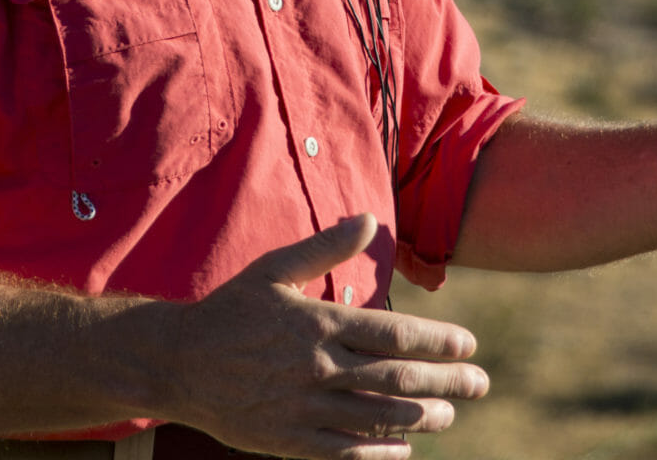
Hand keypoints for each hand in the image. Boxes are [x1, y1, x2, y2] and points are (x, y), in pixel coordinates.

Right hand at [158, 214, 488, 459]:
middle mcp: (317, 367)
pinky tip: (402, 449)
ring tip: (451, 414)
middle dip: (446, 381)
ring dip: (420, 418)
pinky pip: (342, 451)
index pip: (394, 334)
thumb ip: (325, 248)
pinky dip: (377, 451)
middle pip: (395, 378)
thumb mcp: (274, 270)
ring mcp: (302, 408)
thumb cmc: (230, 310)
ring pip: (375, 417)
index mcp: (319, 323)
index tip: (469, 344)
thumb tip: (368, 219)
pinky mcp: (286, 440)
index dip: (437, 341)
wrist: (175, 362)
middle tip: (482, 383)